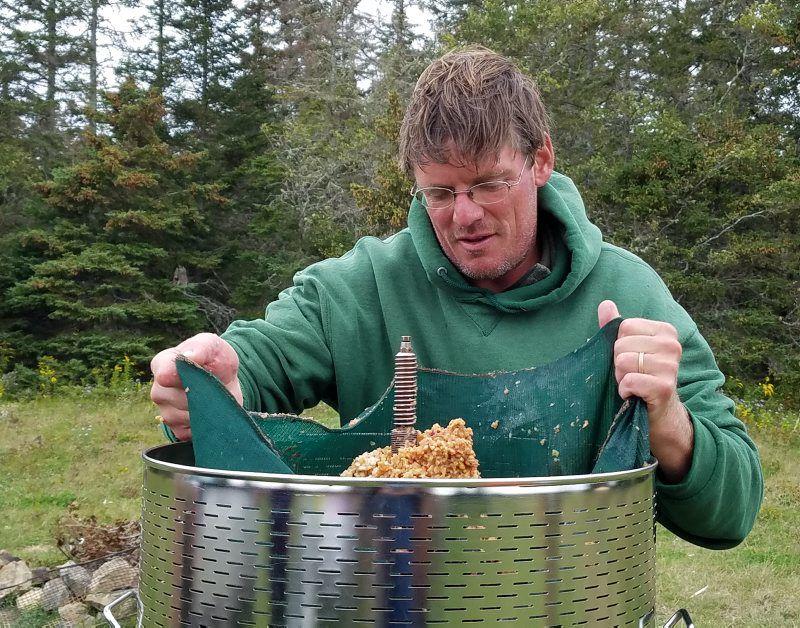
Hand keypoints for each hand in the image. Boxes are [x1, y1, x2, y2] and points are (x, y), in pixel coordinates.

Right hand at [150, 333, 242, 440]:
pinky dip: (203, 424)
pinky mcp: (176, 428)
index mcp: (163, 364)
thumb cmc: (214, 358)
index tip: (198, 373)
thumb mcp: (212, 346)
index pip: (164, 373)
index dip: (181, 376)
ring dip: (203, 409)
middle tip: (213, 384)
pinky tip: (209, 411)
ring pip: (184, 416)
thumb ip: (202, 348)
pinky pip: (188, 432)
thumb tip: (190, 356)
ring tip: (212, 397)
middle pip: (177, 398)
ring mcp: (165, 411)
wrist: (226, 379)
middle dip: (200, 393)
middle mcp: (158, 389)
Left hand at [598, 300, 693, 481]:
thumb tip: (605, 304)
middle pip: (621, 345)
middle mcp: (672, 346)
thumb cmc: (639, 376)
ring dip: (621, 378)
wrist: (657, 413)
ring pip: (623, 362)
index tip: (631, 359)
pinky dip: (625, 390)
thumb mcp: (627, 349)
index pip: (624, 326)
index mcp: (665, 331)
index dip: (619, 345)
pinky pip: (629, 381)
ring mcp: (671, 366)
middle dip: (618, 363)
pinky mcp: (664, 387)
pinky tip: (634, 395)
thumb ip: (615, 327)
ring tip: (633, 384)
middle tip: (632, 375)